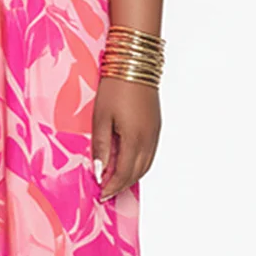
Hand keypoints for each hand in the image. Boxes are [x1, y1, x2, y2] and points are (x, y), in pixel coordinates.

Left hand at [91, 75, 160, 200]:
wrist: (136, 62)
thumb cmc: (115, 87)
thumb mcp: (101, 117)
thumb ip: (101, 147)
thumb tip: (100, 171)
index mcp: (135, 139)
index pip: (124, 174)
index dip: (112, 186)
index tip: (100, 194)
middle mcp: (149, 139)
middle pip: (137, 173)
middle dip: (122, 185)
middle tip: (106, 192)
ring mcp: (155, 132)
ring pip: (146, 164)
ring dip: (131, 176)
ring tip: (115, 181)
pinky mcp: (156, 125)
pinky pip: (150, 153)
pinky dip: (139, 164)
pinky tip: (127, 162)